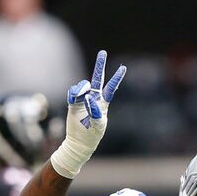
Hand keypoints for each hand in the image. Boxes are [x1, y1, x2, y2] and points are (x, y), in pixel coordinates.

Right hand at [49, 50, 125, 178]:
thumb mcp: (97, 125)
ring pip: (83, 86)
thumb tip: (89, 97)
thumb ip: (95, 111)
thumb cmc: (92, 136)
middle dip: (99, 66)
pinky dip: (74, 92)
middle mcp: (93, 99)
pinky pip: (73, 92)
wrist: (78, 143)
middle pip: (97, 79)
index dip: (116, 78)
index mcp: (103, 104)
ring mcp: (82, 100)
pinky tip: (75, 97)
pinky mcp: (73, 103)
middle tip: (103, 52)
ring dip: (82, 88)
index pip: (111, 88)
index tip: (123, 68)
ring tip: (82, 97)